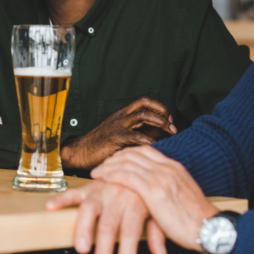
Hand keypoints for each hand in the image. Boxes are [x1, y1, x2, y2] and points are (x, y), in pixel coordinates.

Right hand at [46, 181, 168, 253]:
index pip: (130, 231)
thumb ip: (157, 231)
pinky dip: (60, 199)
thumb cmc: (145, 195)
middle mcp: (116, 197)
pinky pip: (73, 192)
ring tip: (81, 248)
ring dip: (83, 229)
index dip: (127, 250)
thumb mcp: (156, 212)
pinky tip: (50, 207)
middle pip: (108, 225)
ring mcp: (100, 192)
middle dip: (104, 247)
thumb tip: (161, 253)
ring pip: (88, 210)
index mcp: (135, 204)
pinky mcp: (88, 188)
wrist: (138, 166)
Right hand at [61, 97, 176, 169]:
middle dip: (162, 110)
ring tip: (169, 131)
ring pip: (142, 114)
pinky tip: (157, 146)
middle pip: (145, 102)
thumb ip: (142, 132)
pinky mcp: (116, 137)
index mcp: (124, 113)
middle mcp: (122, 115)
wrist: (82, 152)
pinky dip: (150, 140)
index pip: (145, 101)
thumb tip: (162, 131)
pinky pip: (136, 136)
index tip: (170, 120)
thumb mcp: (125, 136)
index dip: (160, 108)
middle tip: (172, 124)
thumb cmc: (103, 146)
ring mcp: (118, 124)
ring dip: (159, 121)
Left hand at [91, 145, 217, 250]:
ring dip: (108, 166)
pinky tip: (102, 178)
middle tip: (102, 166)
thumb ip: (170, 190)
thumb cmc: (198, 221)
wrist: (210, 230)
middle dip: (114, 158)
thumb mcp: (184, 197)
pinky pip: (126, 176)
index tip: (116, 160)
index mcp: (175, 168)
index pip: (146, 151)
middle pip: (134, 153)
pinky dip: (111, 175)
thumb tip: (160, 194)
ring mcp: (161, 177)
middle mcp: (167, 168)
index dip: (127, 154)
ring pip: (127, 162)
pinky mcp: (154, 191)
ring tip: (97, 173)